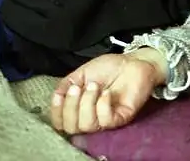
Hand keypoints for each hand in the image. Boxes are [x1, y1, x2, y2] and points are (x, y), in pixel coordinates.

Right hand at [51, 48, 167, 134]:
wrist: (133, 62)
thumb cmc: (110, 68)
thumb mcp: (81, 74)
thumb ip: (66, 86)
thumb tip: (56, 97)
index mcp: (79, 108)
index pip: (61, 122)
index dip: (57, 112)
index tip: (59, 96)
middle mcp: (90, 117)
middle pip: (71, 128)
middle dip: (70, 107)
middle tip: (77, 88)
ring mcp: (105, 119)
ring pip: (86, 126)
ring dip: (87, 103)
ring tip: (94, 86)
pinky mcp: (120, 118)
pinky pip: (105, 121)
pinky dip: (103, 105)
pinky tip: (107, 93)